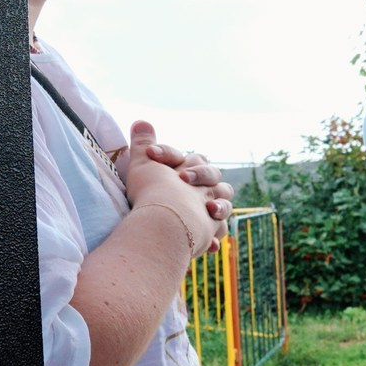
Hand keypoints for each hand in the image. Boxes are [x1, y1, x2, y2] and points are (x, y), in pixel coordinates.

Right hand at [123, 122, 220, 256]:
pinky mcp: (210, 233)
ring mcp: (211, 212)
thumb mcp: (143, 161)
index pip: (196, 159)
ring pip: (224, 207)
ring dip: (217, 209)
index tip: (157, 163)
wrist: (166, 220)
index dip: (179, 161)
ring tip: (207, 212)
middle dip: (205, 182)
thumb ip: (143, 142)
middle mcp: (207, 189)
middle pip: (216, 181)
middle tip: (185, 184)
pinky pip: (217, 233)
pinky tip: (209, 244)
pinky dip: (213, 237)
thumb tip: (141, 121)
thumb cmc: (151, 189)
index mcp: (194, 169)